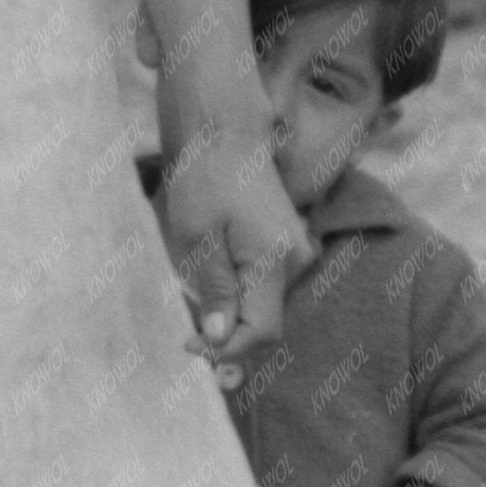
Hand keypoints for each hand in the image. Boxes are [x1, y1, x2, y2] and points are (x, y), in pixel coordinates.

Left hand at [158, 121, 314, 363]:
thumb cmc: (204, 179)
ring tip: (197, 303)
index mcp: (275, 259)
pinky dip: (242, 297)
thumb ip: (214, 289)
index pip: (263, 331)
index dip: (229, 350)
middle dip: (229, 335)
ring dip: (234, 315)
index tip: (190, 346)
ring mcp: (297, 253)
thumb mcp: (197, 237)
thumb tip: (220, 339)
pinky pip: (267, 288)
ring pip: (266, 307)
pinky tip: (215, 282)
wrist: (226, 136)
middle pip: (267, 323)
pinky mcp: (290, 247)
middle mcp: (297, 260)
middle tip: (187, 337)